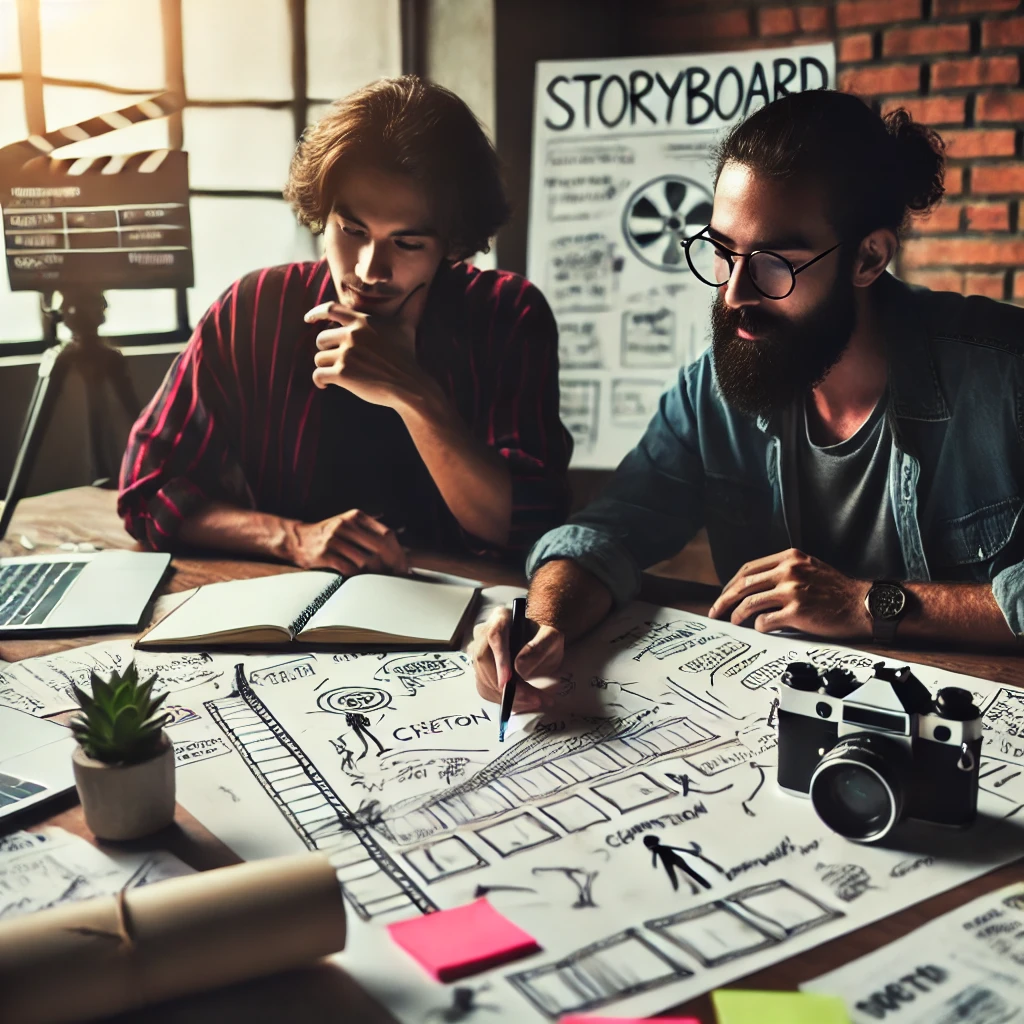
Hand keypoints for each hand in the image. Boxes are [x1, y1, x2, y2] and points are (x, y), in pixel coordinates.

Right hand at [286, 509, 407, 575]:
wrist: (297, 539)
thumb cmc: (328, 534)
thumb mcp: (348, 522)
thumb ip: (370, 528)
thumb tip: (401, 534)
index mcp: (356, 516)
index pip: (387, 535)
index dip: (399, 552)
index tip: (404, 565)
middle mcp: (346, 525)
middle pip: (380, 548)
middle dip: (392, 564)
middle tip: (398, 576)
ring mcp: (334, 540)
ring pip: (366, 561)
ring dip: (377, 574)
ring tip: (382, 581)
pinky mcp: (325, 555)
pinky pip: (350, 569)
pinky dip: (360, 577)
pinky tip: (364, 581)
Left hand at [306, 285, 434, 408]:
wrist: (409, 384)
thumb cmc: (407, 355)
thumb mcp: (406, 326)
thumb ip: (410, 305)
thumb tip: (422, 287)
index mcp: (361, 321)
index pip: (330, 309)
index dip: (315, 313)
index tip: (308, 319)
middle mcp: (352, 335)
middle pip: (321, 338)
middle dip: (327, 350)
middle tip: (337, 360)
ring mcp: (346, 354)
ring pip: (319, 358)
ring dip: (326, 367)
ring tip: (337, 374)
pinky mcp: (343, 374)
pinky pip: (318, 375)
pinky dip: (319, 381)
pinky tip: (324, 385)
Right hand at [470, 606, 564, 711]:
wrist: (538, 642)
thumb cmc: (544, 637)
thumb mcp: (552, 638)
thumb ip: (540, 647)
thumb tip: (519, 667)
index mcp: (501, 617)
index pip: (495, 636)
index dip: (499, 660)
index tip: (508, 682)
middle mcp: (483, 633)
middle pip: (485, 661)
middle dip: (507, 687)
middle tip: (534, 700)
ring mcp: (478, 652)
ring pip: (483, 678)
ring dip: (508, 697)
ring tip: (535, 702)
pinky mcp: (480, 670)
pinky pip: (485, 689)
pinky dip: (503, 701)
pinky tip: (523, 702)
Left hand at [708, 548, 871, 638]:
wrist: (864, 605)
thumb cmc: (837, 590)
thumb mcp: (809, 568)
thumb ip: (784, 571)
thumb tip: (753, 586)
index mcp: (789, 558)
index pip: (748, 569)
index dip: (731, 584)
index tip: (724, 595)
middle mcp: (789, 571)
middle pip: (743, 585)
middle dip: (724, 600)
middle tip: (716, 611)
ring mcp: (792, 591)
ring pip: (750, 603)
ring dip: (737, 615)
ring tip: (733, 622)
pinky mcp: (797, 611)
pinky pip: (766, 620)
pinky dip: (759, 626)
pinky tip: (761, 628)